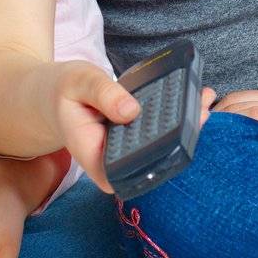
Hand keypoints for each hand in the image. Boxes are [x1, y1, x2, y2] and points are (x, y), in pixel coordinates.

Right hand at [48, 61, 216, 192]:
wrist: (53, 96)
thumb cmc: (63, 91)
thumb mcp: (77, 84)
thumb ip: (102, 95)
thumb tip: (131, 111)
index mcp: (95, 158)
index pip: (130, 173)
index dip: (158, 160)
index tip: (181, 136)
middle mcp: (113, 161)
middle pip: (153, 159)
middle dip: (180, 137)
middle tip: (202, 109)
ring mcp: (126, 151)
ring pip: (161, 146)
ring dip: (185, 124)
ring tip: (204, 98)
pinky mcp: (134, 138)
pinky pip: (159, 132)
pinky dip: (178, 115)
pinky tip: (195, 97)